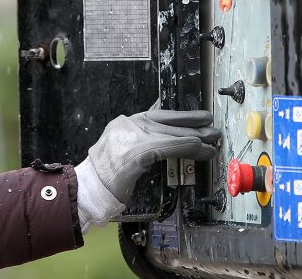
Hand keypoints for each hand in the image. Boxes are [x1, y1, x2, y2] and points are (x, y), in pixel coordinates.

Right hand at [74, 109, 219, 231]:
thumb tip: (167, 140)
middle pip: (166, 122)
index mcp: (124, 123)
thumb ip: (141, 140)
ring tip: (212, 142)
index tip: (197, 116)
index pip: (157, 114)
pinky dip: (184, 147)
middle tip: (212, 127)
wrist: (89, 186)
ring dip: (195, 139)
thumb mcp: (122, 148)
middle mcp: (127, 126)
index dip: (180, 116)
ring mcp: (130, 138)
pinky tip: (198, 149)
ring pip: (169, 134)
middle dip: (192, 124)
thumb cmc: (105, 173)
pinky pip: (165, 148)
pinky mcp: (136, 154)